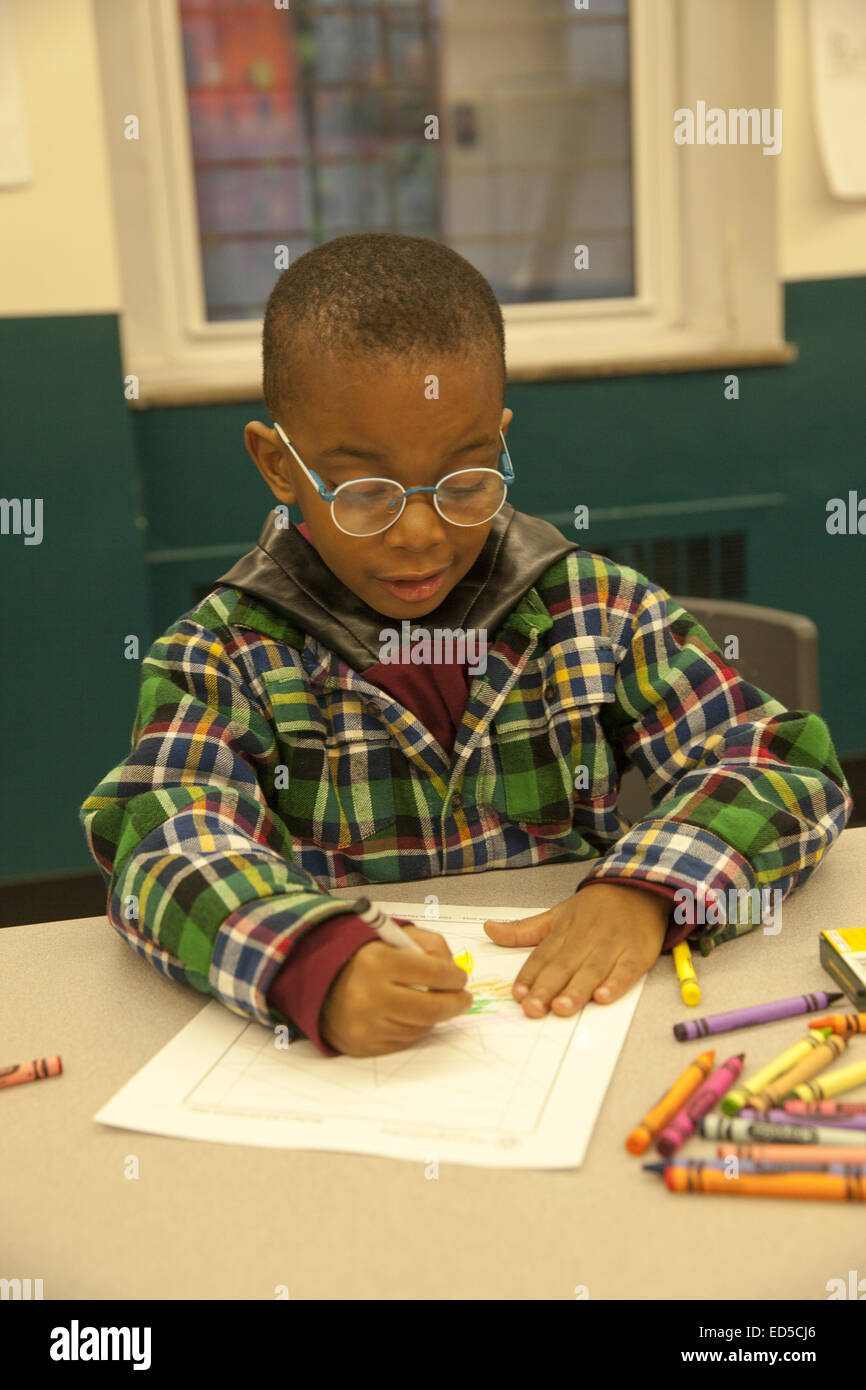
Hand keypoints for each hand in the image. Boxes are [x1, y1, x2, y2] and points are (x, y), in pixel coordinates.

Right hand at [319, 925, 473, 1056]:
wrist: (322, 985)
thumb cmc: (365, 958)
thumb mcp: (394, 936)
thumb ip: (429, 944)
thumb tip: (454, 969)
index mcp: (377, 961)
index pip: (433, 972)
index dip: (455, 976)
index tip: (460, 978)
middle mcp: (369, 996)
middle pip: (431, 1008)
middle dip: (455, 1003)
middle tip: (464, 999)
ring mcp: (366, 1025)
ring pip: (421, 1027)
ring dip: (433, 1016)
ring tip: (428, 1001)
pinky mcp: (364, 1045)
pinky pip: (405, 1041)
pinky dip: (414, 1028)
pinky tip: (407, 1014)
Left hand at [483, 883, 669, 1017]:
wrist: (639, 888)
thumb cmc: (595, 907)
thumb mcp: (557, 914)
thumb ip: (524, 930)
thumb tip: (489, 929)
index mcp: (565, 930)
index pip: (543, 955)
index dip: (530, 975)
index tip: (518, 994)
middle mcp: (586, 938)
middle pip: (564, 965)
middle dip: (548, 987)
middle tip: (534, 1008)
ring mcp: (613, 945)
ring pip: (592, 970)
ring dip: (577, 989)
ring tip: (562, 1007)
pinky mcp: (637, 953)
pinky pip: (626, 970)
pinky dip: (616, 983)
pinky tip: (603, 997)